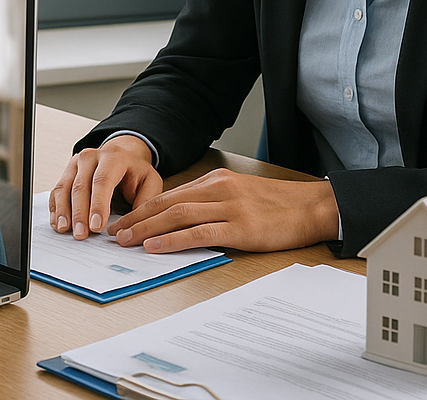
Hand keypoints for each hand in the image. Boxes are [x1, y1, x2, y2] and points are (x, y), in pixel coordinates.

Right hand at [50, 135, 162, 239]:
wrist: (121, 155)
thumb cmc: (135, 172)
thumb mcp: (149, 182)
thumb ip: (145, 202)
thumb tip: (134, 226)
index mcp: (114, 157)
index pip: (103, 180)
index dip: (98, 204)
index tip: (97, 226)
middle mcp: (91, 156)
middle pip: (81, 185)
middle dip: (80, 213)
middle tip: (81, 235)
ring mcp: (76, 163)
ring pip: (65, 187)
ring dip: (63, 211)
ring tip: (65, 229)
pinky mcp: (67, 172)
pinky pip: (57, 190)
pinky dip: (56, 207)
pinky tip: (58, 222)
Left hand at [108, 168, 339, 252]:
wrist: (311, 207)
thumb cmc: (278, 205)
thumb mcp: (240, 194)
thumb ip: (213, 202)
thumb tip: (182, 218)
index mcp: (216, 180)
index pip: (170, 194)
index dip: (143, 208)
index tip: (124, 220)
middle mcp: (218, 189)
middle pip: (167, 203)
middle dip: (137, 217)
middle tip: (115, 231)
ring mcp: (229, 207)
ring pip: (177, 215)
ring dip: (147, 228)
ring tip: (126, 240)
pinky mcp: (240, 227)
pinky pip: (199, 233)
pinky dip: (173, 239)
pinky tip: (156, 247)